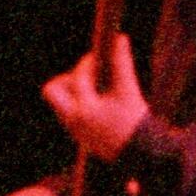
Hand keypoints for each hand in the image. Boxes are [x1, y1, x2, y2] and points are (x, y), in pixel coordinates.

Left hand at [43, 32, 150, 162]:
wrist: (142, 157)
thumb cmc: (135, 123)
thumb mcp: (129, 91)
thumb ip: (122, 63)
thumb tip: (119, 38)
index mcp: (82, 109)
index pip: (78, 76)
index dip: (89, 61)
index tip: (103, 54)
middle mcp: (72, 120)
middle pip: (53, 90)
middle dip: (69, 78)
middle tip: (91, 75)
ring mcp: (75, 130)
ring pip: (63, 102)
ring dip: (79, 90)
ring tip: (103, 87)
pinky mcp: (82, 136)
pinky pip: (73, 113)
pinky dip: (84, 102)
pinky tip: (105, 101)